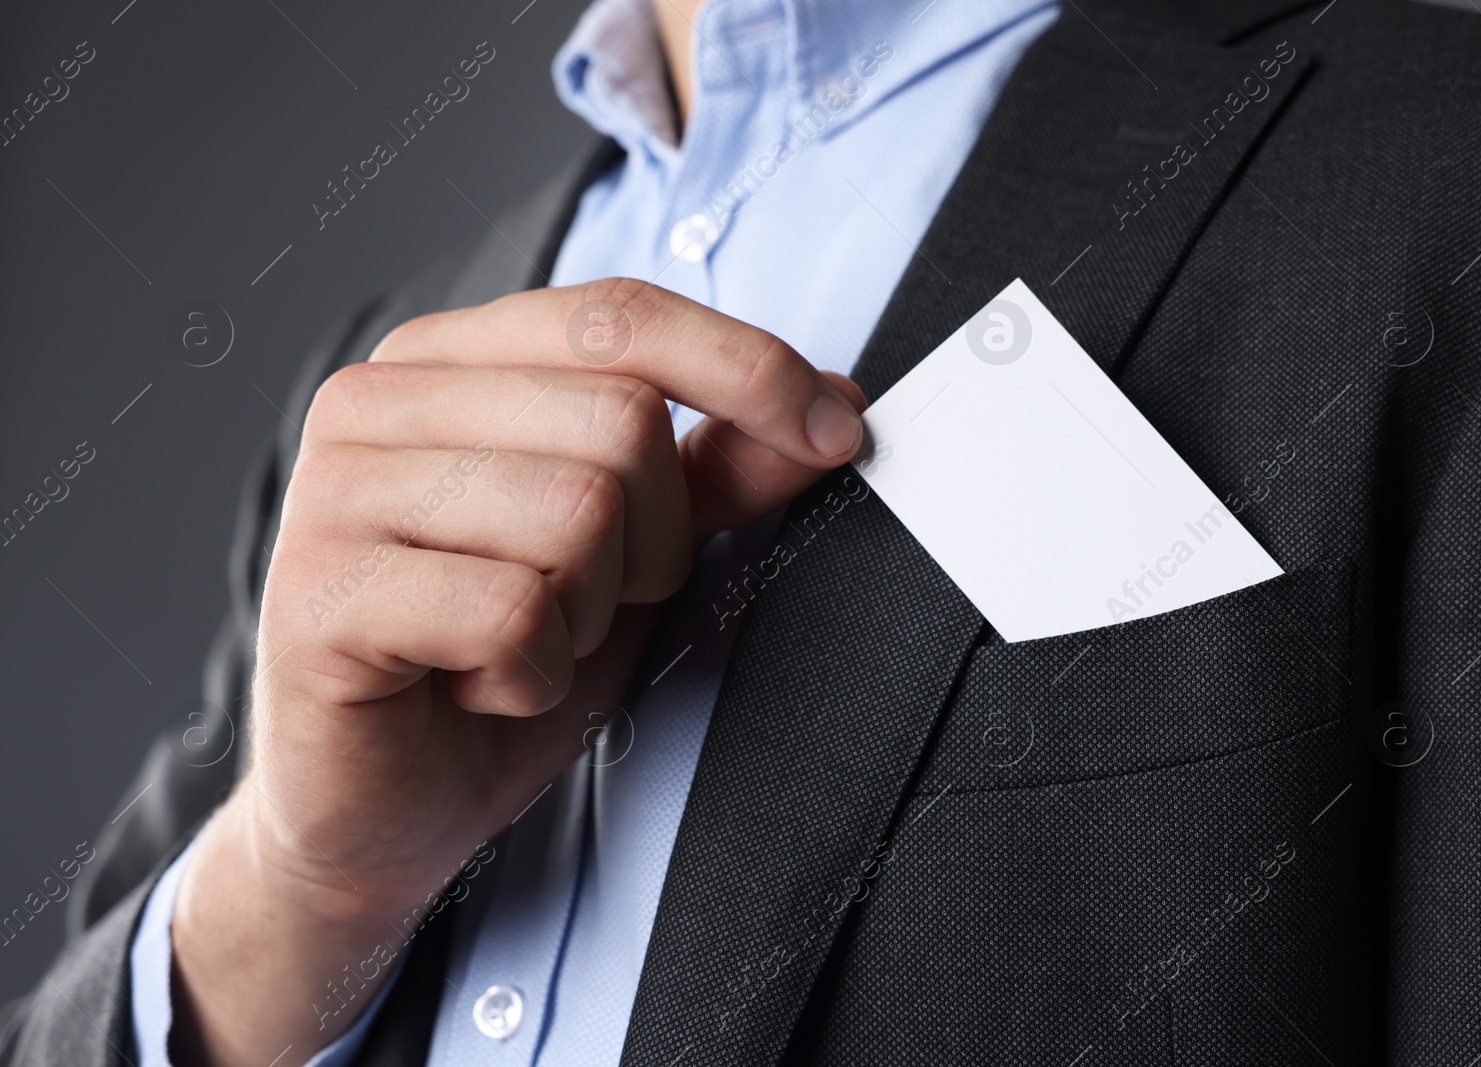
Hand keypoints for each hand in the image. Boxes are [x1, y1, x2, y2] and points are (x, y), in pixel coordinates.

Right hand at [169, 279, 865, 1065]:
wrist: (386, 808)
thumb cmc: (499, 662)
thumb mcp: (636, 554)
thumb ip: (718, 472)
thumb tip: (833, 408)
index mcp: (448, 360)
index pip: (622, 316)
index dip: (748, 367)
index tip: (838, 433)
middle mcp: (376, 399)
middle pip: (620, 422)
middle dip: (652, 544)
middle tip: (581, 605)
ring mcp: (332, 491)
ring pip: (575, 514)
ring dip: (586, 615)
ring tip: (521, 645)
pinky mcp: (318, 593)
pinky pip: (511, 611)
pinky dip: (530, 674)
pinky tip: (479, 687)